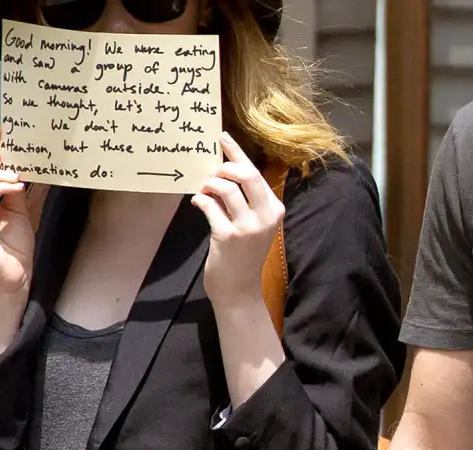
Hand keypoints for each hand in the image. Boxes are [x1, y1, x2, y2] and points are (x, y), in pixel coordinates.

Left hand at [192, 132, 285, 307]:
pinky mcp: (228, 236)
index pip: (256, 174)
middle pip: (246, 175)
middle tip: (212, 169)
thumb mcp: (254, 226)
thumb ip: (245, 202)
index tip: (223, 137)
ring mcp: (248, 227)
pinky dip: (201, 200)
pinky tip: (197, 202)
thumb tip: (222, 173)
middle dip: (225, 165)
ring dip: (210, 184)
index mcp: (275, 210)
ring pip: (226, 188)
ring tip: (204, 190)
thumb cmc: (243, 255)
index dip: (238, 153)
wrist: (239, 290)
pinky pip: (210, 206)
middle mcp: (265, 216)